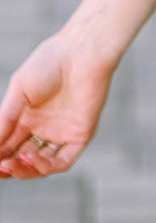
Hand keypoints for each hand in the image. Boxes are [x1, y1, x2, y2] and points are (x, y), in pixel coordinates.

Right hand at [0, 33, 114, 178]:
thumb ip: (6, 120)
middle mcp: (43, 128)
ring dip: (24, 170)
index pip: (8, 145)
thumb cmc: (49, 63)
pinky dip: (46, 166)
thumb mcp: (19, 91)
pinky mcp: (80, 135)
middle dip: (7, 166)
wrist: (81, 51)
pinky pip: (62, 160)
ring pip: (41, 164)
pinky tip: (31, 159)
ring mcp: (61, 132)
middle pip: (21, 157)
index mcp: (26, 117)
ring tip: (9, 165)